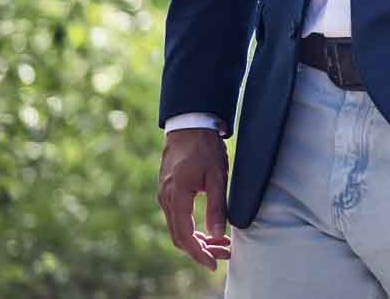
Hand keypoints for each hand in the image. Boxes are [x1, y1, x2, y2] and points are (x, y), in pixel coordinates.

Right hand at [158, 128, 231, 269]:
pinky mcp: (167, 192)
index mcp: (177, 197)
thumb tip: (218, 234)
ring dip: (197, 240)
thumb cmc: (205, 148)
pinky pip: (177, 218)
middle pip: (180, 237)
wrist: (189, 126)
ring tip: (221, 243)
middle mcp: (166, 200)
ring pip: (178, 229)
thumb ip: (217, 206)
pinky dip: (191, 228)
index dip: (200, 254)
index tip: (215, 264)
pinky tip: (208, 230)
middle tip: (224, 254)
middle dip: (201, 250)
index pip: (185, 236)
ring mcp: (164, 196)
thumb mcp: (217, 176)